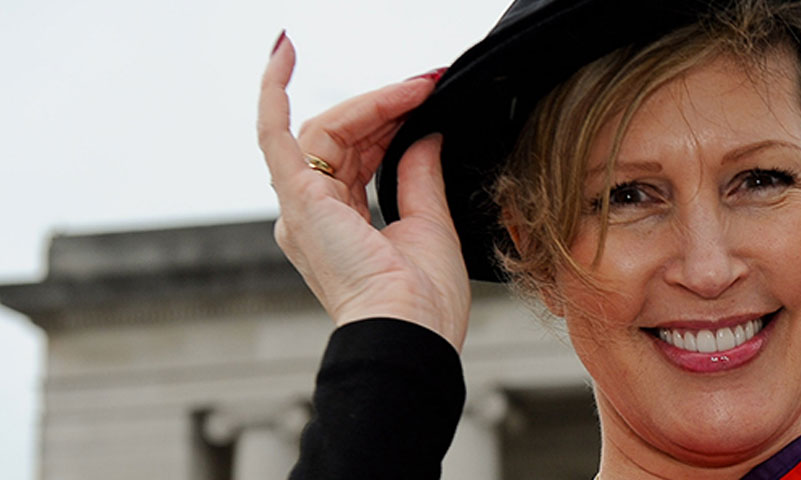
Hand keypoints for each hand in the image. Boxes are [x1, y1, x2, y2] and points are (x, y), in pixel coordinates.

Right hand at [256, 32, 469, 349]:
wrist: (410, 330)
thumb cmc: (423, 301)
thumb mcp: (429, 224)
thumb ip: (420, 175)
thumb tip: (425, 132)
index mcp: (338, 226)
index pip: (358, 155)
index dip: (390, 122)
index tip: (428, 99)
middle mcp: (312, 215)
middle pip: (340, 139)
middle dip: (385, 107)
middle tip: (428, 84)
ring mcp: (300, 208)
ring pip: (324, 131)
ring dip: (370, 103)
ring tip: (416, 87)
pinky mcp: (299, 200)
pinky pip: (275, 135)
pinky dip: (273, 92)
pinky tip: (282, 54)